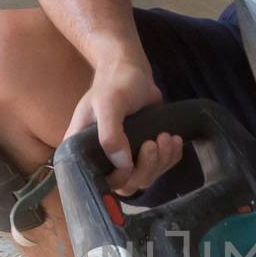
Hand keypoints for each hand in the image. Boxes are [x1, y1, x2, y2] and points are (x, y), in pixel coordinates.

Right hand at [66, 57, 182, 195]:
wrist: (132, 71)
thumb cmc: (115, 84)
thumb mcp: (109, 104)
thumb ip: (110, 134)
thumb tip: (123, 165)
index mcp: (82, 151)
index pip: (99, 182)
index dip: (118, 179)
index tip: (132, 160)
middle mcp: (101, 158)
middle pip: (127, 185)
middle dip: (146, 168)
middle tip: (154, 143)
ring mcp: (124, 157)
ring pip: (145, 177)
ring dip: (161, 161)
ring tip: (166, 137)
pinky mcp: (143, 151)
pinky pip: (159, 167)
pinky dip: (170, 157)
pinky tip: (173, 140)